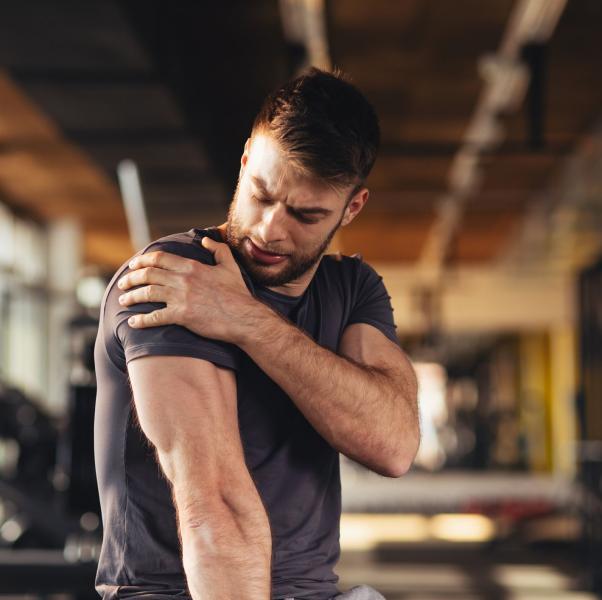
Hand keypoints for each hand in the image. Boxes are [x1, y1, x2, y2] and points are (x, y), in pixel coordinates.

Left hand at [116, 237, 261, 343]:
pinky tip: (133, 323)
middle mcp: (183, 280)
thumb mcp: (230, 266)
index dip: (142, 260)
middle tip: (123, 283)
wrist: (244, 317)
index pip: (159, 258)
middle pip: (148, 274)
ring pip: (147, 294)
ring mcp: (181, 298)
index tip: (133, 264)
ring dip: (131, 296)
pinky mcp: (182, 316)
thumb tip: (206, 240)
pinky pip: (155, 317)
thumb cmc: (238, 294)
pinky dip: (141, 320)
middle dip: (131, 278)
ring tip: (123, 300)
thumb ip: (218, 250)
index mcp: (192, 267)